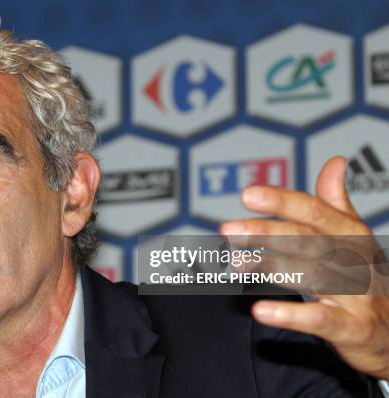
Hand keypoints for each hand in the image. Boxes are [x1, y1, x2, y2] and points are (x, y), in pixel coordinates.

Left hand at [220, 156, 388, 379]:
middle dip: (268, 233)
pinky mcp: (353, 328)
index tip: (247, 194)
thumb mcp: (353, 238)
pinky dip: (292, 315)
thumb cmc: (363, 277)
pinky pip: (321, 319)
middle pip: (309, 241)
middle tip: (228, 229)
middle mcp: (354, 260)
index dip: (282, 202)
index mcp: (351, 234)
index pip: (314, 212)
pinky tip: (261, 310)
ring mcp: (357, 295)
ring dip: (272, 268)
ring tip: (236, 263)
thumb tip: (335, 160)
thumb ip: (334, 203)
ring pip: (313, 276)